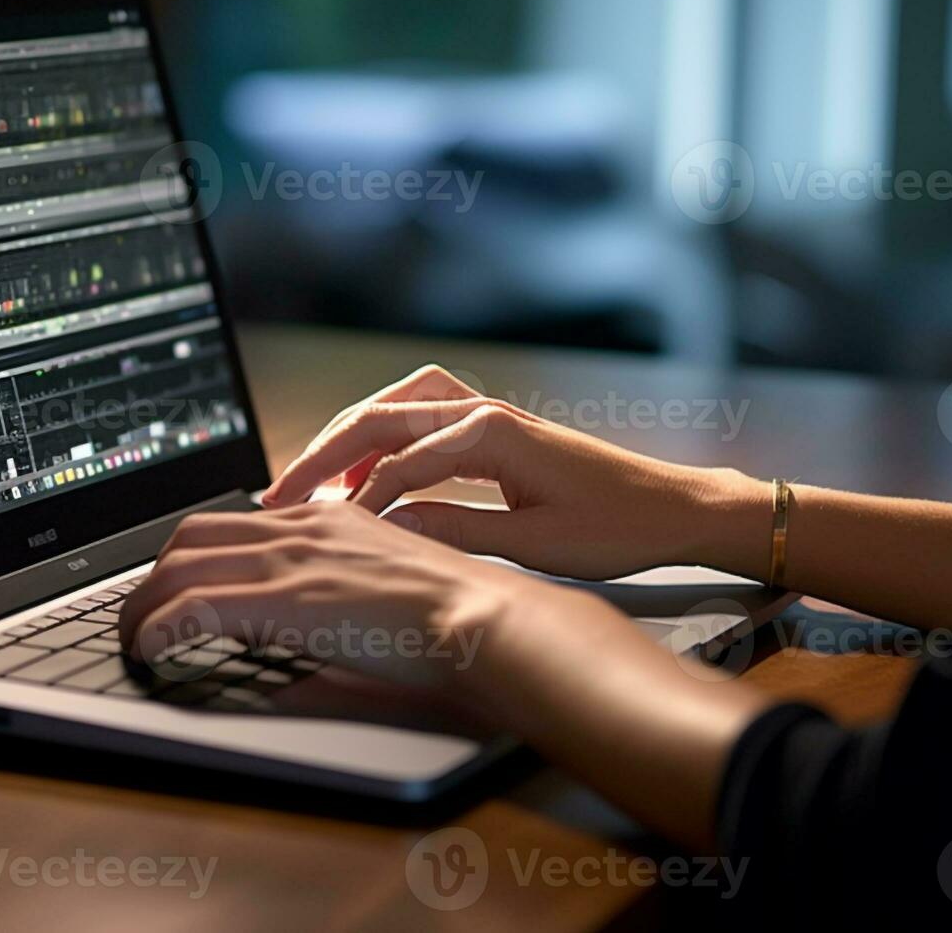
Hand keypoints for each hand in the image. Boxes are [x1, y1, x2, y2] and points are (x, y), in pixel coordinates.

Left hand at [117, 501, 622, 689]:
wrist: (485, 619)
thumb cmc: (455, 615)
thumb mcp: (389, 580)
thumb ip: (346, 582)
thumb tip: (313, 613)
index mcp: (327, 519)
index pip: (232, 522)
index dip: (190, 555)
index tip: (175, 587)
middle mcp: (300, 528)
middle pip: (191, 535)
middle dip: (151, 578)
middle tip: (140, 617)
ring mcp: (288, 560)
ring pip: (179, 566)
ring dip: (142, 606)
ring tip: (133, 641)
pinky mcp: (282, 600)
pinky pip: (191, 606)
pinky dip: (158, 629)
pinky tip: (151, 653)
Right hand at [261, 365, 769, 580]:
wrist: (674, 507)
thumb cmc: (616, 528)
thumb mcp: (533, 545)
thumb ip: (454, 532)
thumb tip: (387, 528)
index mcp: (491, 435)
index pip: (395, 463)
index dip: (352, 502)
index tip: (316, 536)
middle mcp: (483, 412)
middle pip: (378, 417)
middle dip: (323, 454)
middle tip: (277, 494)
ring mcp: (488, 414)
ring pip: (395, 405)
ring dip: (348, 435)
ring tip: (311, 476)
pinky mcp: (494, 428)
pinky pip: (420, 415)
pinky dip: (383, 434)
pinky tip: (366, 468)